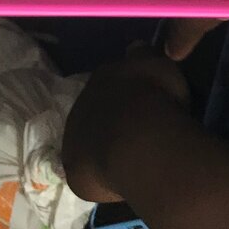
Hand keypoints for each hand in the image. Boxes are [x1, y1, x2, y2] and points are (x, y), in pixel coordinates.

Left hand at [62, 48, 189, 203]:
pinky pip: (93, 176)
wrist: (139, 143)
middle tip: (138, 136)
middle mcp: (80, 107)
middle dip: (113, 123)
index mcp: (99, 80)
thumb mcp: (155, 64)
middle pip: (97, 115)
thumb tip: (134, 48)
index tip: (143, 106)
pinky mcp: (75, 174)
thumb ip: (142, 55)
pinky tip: (125, 180)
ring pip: (91, 145)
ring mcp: (73, 142)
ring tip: (133, 161)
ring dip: (107, 150)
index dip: (126, 97)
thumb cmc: (153, 99)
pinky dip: (106, 178)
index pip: (109, 86)